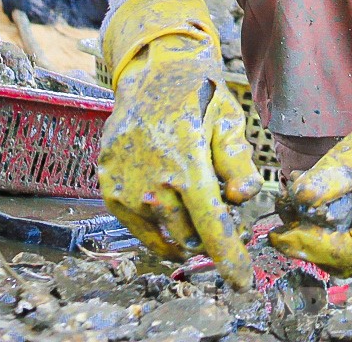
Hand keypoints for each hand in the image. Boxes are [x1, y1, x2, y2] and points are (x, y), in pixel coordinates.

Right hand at [97, 0, 261, 286]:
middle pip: (191, 236)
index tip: (241, 281)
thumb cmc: (198, 94)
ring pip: (166, 236)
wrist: (149, 71)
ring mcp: (126, 189)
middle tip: (215, 196)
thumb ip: (238, 163)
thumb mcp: (228, 121)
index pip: (212, 229)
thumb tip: (242, 197)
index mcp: (187, 165)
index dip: (229, 259)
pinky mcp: (109, 189)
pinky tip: (168, 198)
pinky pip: (140, 229)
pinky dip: (159, 224)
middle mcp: (153, 183)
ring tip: (189, 189)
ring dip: (184, 227)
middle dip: (210, 228)